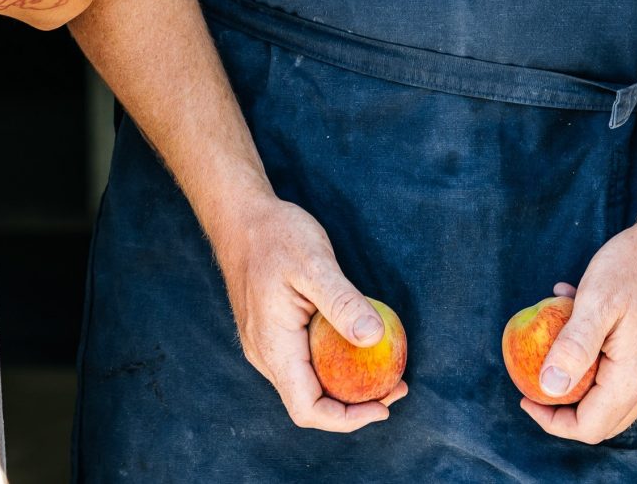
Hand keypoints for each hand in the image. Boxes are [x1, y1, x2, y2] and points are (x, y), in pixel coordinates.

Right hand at [212, 194, 405, 431]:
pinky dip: (335, 366)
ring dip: (346, 386)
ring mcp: (267, 345)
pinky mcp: (273, 333)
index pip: (308, 409)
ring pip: (309, 385)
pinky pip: (306, 363)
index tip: (383, 406)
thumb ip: (343, 303)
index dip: (347, 419)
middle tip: (396, 386)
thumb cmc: (274, 235)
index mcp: (273, 347)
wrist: (239, 217)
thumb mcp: (314, 263)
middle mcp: (266, 354)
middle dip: (355, 405)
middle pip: (311, 403)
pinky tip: (358, 346)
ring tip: (384, 369)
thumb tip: (375, 338)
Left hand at [520, 221, 636, 443]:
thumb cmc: (635, 265)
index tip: (526, 398)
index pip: (590, 427)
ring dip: (581, 379)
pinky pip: (626, 372)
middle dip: (565, 409)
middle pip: (604, 420)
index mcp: (635, 375)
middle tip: (536, 381)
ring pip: (614, 398)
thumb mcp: (596, 300)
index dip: (554, 421)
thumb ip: (573, 347)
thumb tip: (548, 387)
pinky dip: (598, 360)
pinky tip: (580, 321)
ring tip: (556, 341)